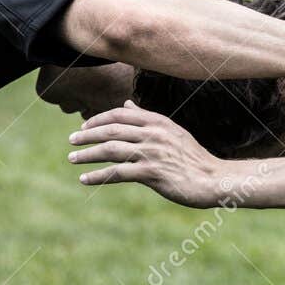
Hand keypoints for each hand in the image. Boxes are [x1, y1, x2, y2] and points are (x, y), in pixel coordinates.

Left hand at [67, 103, 229, 208]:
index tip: (83, 126)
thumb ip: (146, 118)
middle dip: (87, 135)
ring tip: (72, 159)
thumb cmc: (192, 157)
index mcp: (157, 121)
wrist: (213, 179)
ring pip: (111, 150)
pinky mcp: (152, 174)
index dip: (98, 120)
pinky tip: (84, 179)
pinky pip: (118, 173)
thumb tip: (125, 104)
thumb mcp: (171, 131)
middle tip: (71, 140)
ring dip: (88, 154)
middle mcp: (153, 134)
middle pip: (111, 131)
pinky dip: (98, 176)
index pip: (119, 115)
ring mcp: (152, 153)